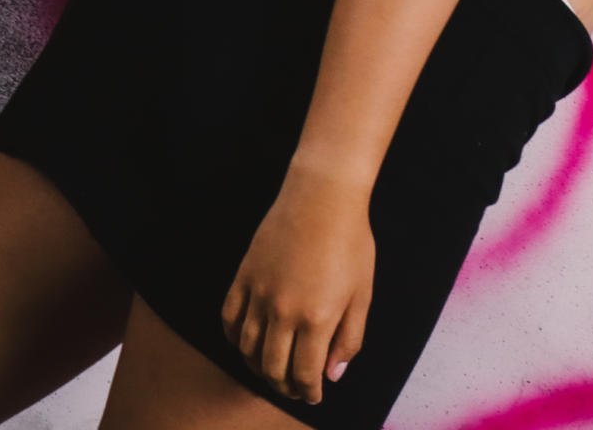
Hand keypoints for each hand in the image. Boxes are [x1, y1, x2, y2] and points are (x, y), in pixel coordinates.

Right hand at [221, 166, 372, 404]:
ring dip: (258, 367)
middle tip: (294, 388)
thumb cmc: (351, 241)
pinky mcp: (244, 276)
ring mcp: (259, 294)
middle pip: (272, 368)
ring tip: (272, 370)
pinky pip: (229, 319)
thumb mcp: (363, 293)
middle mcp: (283, 311)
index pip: (304, 374)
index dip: (308, 392)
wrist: (323, 196)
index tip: (313, 395)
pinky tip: (246, 343)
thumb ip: (349, 338)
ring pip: (247, 349)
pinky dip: (234, 339)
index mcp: (317, 318)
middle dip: (284, 386)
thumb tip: (333, 374)